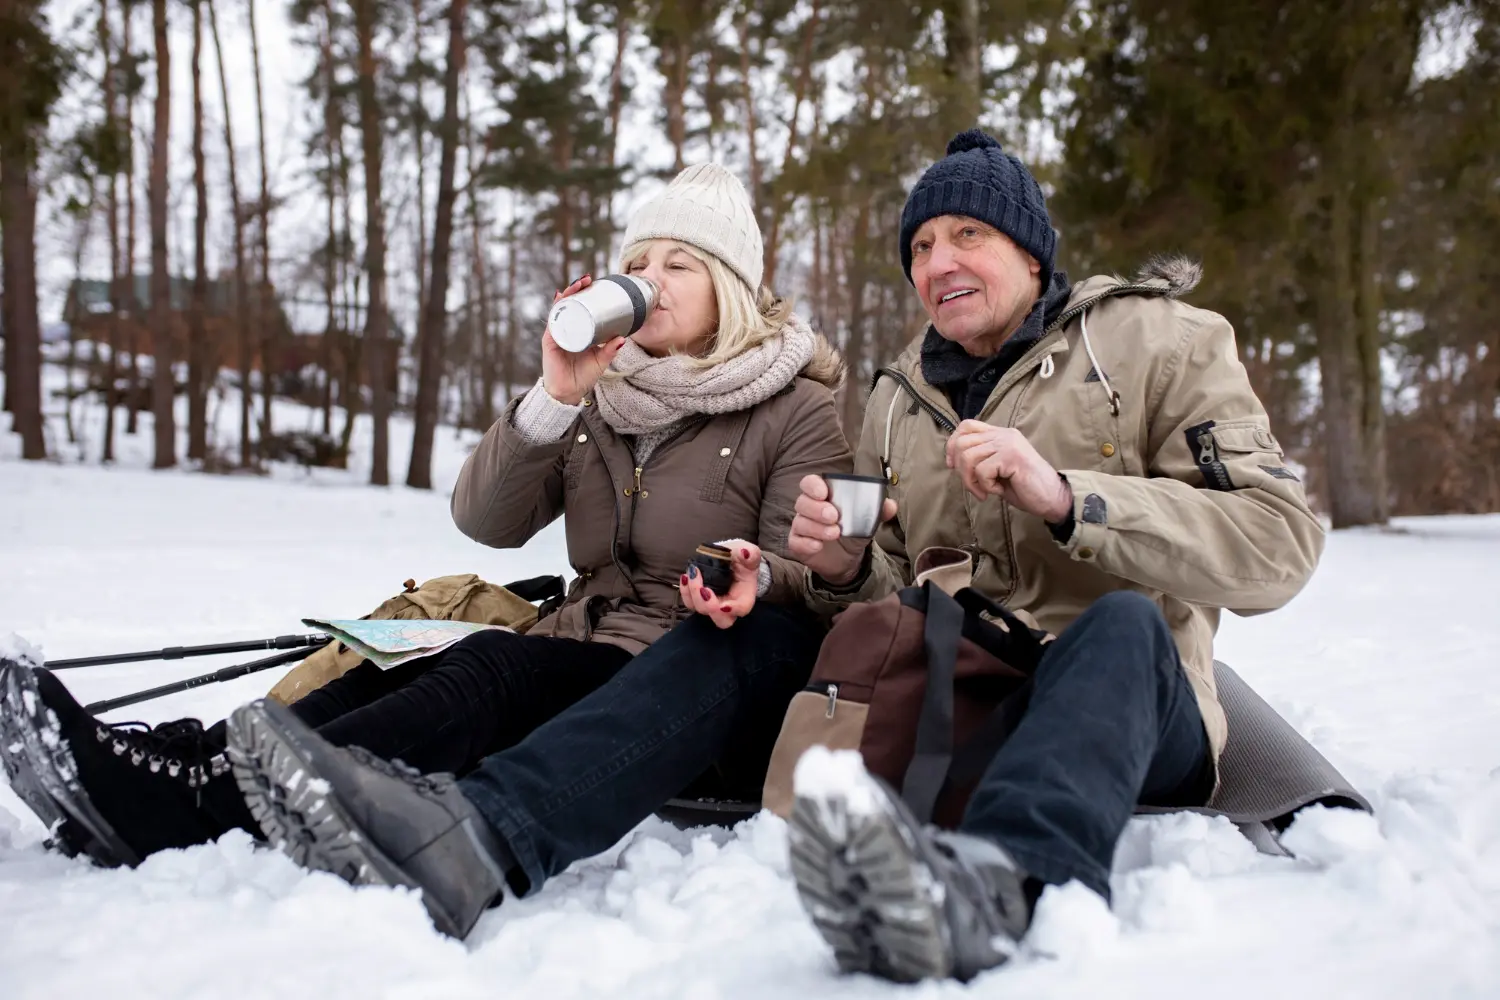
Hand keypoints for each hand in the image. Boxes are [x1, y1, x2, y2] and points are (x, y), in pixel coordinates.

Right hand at [541, 275, 626, 404]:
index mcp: (577, 330)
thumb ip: (610, 349)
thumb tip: (623, 338)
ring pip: (560, 308)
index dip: (585, 294)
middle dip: (577, 288)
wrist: (569, 393)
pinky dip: (557, 310)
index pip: (579, 307)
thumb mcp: (601, 360)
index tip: (594, 283)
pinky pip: (553, 322)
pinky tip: (560, 299)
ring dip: (568, 294)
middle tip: (588, 279)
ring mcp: (557, 333)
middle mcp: (566, 328)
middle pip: (569, 303)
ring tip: (578, 284)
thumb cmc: (583, 376)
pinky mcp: (550, 340)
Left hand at [679, 541, 761, 629]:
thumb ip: (751, 553)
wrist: (729, 558)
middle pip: (720, 619)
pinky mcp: (699, 599)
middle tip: (703, 588)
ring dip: (694, 594)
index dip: (734, 609)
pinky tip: (685, 577)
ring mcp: (713, 603)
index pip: (742, 608)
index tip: (724, 605)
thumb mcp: (749, 552)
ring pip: (701, 609)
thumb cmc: (741, 558)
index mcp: (745, 595)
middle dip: (709, 606)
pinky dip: (685, 591)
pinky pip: (689, 602)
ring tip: (693, 573)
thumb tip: (745, 552)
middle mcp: (729, 604)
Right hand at [787, 474, 897, 585]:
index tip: (824, 493)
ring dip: (817, 528)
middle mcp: (807, 509)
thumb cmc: (853, 530)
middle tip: (834, 517)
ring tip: (835, 533)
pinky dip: (807, 543)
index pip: (809, 483)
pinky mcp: (798, 544)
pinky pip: (795, 541)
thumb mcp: (867, 520)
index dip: (813, 485)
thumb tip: (891, 505)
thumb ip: (877, 511)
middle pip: (802, 502)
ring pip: (800, 522)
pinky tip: (818, 546)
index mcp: (821, 496)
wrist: (848, 559)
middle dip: (816, 509)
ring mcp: (801, 526)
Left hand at [944, 420, 1071, 520]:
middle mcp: (1004, 434)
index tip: (952, 465)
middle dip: (960, 469)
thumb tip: (953, 460)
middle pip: (962, 442)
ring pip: (968, 457)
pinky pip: (981, 470)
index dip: (952, 444)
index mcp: (1001, 434)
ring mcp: (1008, 443)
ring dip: (971, 480)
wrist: (1053, 498)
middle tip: (973, 486)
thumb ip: (980, 459)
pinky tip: (999, 491)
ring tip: (985, 491)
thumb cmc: (1025, 487)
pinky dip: (985, 485)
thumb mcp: (997, 469)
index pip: (966, 426)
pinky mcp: (1011, 456)